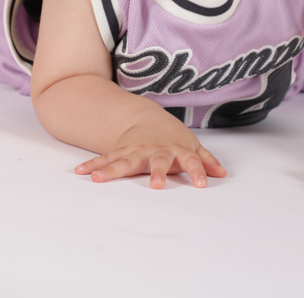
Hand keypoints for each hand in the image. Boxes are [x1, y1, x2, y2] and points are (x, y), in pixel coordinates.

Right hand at [75, 117, 226, 188]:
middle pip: (158, 161)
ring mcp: (137, 150)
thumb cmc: (171, 138)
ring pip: (125, 160)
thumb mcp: (191, 146)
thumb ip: (206, 160)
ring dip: (112, 169)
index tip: (201, 184)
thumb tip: (222, 174)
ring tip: (98, 178)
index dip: (197, 171)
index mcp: (177, 150)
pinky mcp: (121, 152)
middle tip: (157, 185)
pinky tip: (81, 172)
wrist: (145, 118)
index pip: (191, 160)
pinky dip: (94, 165)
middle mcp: (156, 150)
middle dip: (158, 172)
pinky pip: (106, 159)